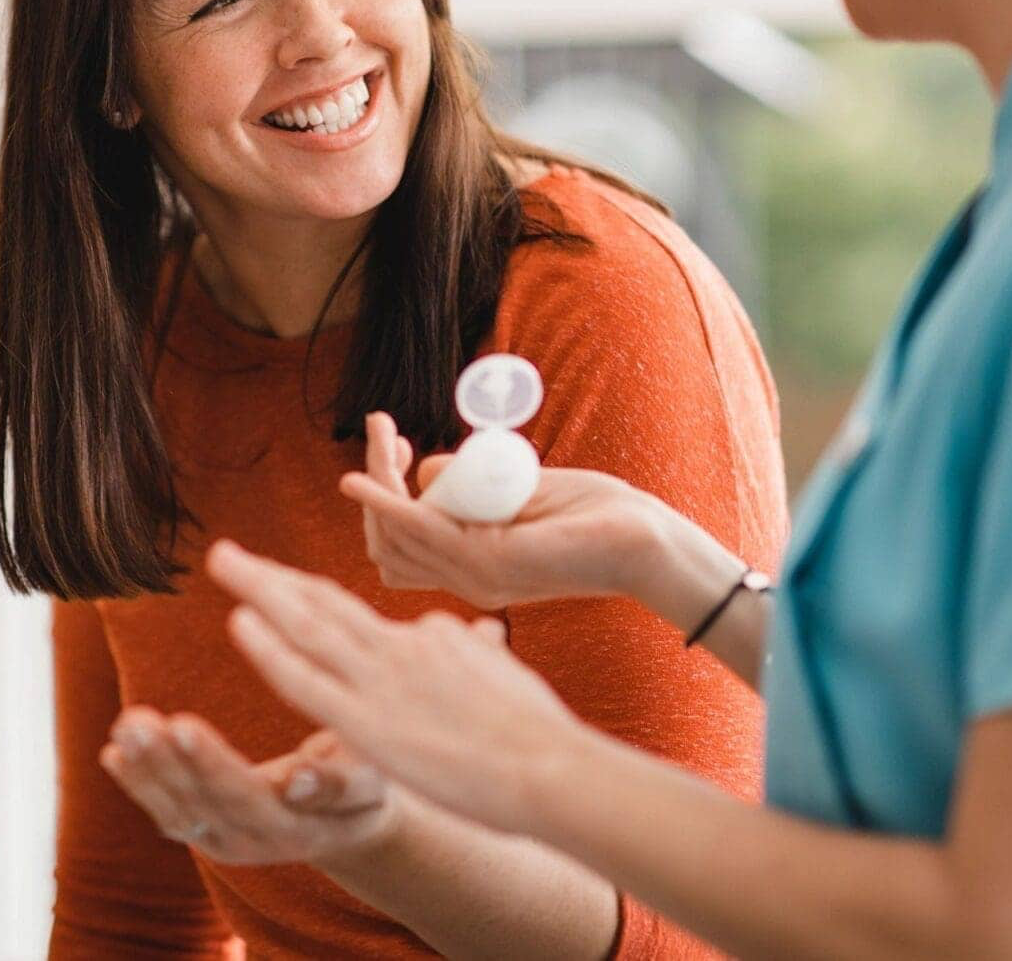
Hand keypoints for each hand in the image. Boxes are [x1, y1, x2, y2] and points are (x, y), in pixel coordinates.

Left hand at [100, 710, 397, 867]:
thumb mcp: (369, 779)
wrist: (352, 819)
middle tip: (136, 721)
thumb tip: (296, 781)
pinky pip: (168, 813)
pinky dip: (139, 783)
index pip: (244, 794)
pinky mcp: (209, 834)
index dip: (210, 762)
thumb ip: (337, 783)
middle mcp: (255, 843)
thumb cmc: (365, 782)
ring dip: (146, 769)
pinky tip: (114, 752)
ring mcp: (227, 843)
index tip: (183, 725)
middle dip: (165, 761)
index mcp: (295, 827)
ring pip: (178, 810)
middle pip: (202, 803)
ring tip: (125, 725)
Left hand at [206, 539, 597, 837]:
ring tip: (220, 561)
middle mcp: (397, 647)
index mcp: (426, 639)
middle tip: (226, 553)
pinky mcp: (368, 721)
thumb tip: (465, 633)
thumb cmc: (536, 733)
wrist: (549, 765)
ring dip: (259, 589)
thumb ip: (470, 654)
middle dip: (271, 578)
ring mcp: (380, 681)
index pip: (360, 618)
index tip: (278, 585)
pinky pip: (306, 679)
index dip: (311, 599)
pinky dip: (269, 649)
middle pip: (322, 602)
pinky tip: (238, 623)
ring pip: (305, 624)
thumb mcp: (502, 673)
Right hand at [343, 411, 676, 609]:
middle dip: (373, 484)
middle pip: (385, 543)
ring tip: (382, 435)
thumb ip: (473, 486)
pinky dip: (384, 504)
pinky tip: (364, 479)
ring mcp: (474, 575)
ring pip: (393, 536)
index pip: (399, 546)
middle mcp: (466, 579)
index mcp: (471, 569)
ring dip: (377, 481)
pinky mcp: (488, 561)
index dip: (381, 497)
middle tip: (382, 431)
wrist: (646, 541)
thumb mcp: (520, 492)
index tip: (391, 440)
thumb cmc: (593, 516)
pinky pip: (418, 532)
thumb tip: (426, 470)